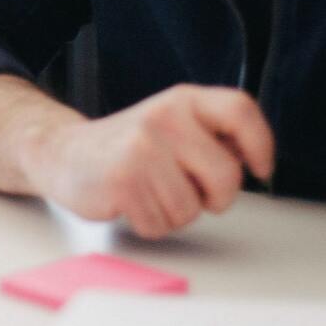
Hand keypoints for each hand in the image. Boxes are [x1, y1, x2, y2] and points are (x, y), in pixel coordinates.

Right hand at [23, 85, 274, 237]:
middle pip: (227, 176)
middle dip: (215, 198)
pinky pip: (161, 224)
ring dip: (174, 213)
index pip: (240, 110)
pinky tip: (131, 202)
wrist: (64, 153)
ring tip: (149, 192)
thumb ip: (211, 136)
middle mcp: (165, 117)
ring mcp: (142, 147)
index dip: (261, 143)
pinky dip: (149, 224)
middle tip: (189, 191)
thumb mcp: (173, 126)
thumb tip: (253, 158)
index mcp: (183, 101)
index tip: (260, 169)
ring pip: (192, 209)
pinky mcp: (123, 180)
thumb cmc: (128, 148)